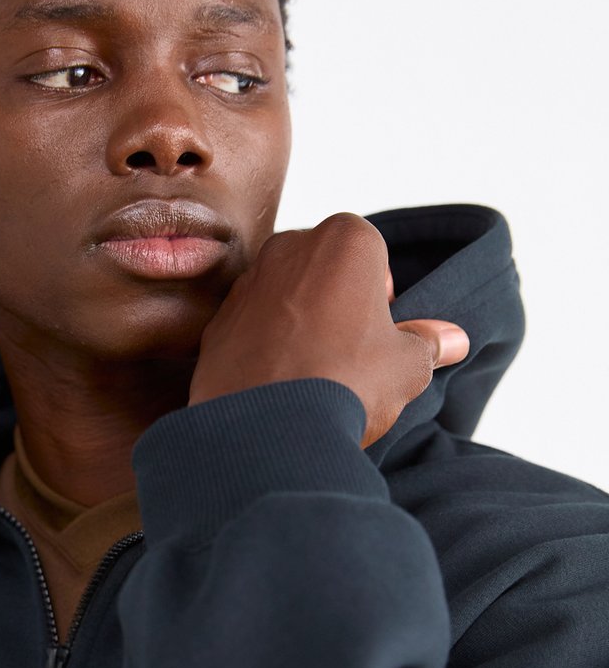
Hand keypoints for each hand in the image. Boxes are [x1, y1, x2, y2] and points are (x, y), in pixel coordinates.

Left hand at [188, 212, 469, 448]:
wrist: (265, 428)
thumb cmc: (347, 382)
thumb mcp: (406, 365)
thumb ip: (428, 343)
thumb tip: (453, 339)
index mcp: (344, 238)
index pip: (373, 255)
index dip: (381, 296)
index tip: (379, 332)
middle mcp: (288, 246)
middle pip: (323, 271)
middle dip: (337, 303)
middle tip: (349, 354)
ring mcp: (246, 283)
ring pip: (283, 296)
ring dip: (299, 323)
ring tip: (312, 374)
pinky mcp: (215, 322)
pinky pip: (250, 327)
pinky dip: (263, 347)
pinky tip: (276, 385)